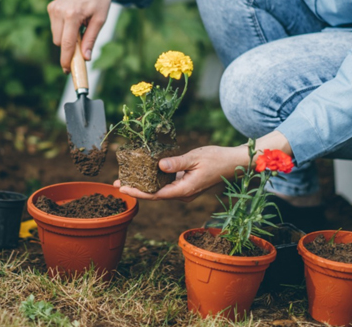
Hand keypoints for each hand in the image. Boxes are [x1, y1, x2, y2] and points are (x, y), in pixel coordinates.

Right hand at [47, 0, 129, 71]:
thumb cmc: (100, 1)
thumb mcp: (100, 21)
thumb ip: (91, 39)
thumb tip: (86, 58)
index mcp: (72, 14)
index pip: (66, 43)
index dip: (66, 59)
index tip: (67, 70)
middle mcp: (59, 10)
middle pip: (59, 42)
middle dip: (69, 47)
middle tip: (82, 43)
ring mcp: (53, 8)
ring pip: (56, 36)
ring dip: (66, 37)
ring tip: (80, 26)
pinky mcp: (51, 7)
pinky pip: (55, 27)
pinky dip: (64, 29)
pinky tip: (74, 20)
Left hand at [113, 131, 292, 201]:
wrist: (234, 163)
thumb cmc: (217, 159)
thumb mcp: (195, 157)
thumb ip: (176, 163)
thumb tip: (159, 165)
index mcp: (184, 190)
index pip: (155, 194)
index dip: (137, 192)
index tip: (122, 189)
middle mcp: (182, 193)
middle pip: (154, 194)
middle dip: (136, 189)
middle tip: (117, 182)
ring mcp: (184, 190)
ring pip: (159, 189)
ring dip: (143, 184)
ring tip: (126, 177)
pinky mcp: (186, 184)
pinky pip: (166, 184)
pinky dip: (154, 179)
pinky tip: (144, 172)